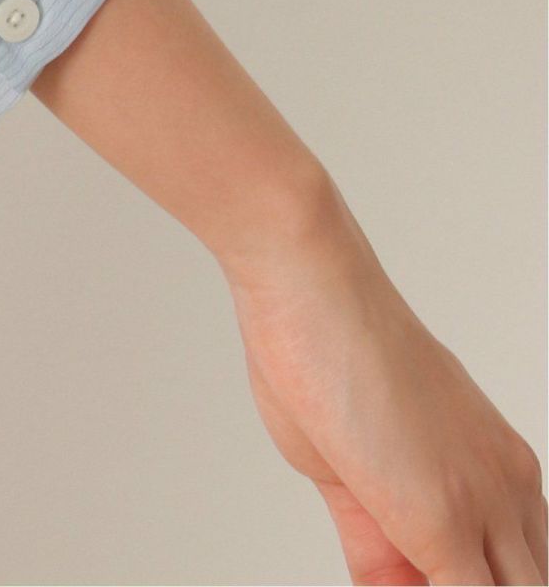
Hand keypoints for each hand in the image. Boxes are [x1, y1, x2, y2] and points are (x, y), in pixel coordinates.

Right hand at [222, 177, 547, 585]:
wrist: (313, 282)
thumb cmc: (319, 345)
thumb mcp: (348, 457)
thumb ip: (376, 527)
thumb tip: (381, 577)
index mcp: (499, 463)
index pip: (514, 567)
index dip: (469, 577)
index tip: (406, 571)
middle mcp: (509, 484)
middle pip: (526, 583)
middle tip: (398, 573)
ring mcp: (483, 506)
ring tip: (389, 571)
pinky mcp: (443, 526)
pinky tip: (385, 583)